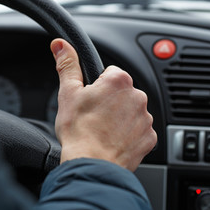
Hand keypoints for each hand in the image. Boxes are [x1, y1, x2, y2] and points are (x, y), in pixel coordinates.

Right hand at [51, 38, 156, 171]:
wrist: (92, 164)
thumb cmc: (79, 130)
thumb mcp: (68, 93)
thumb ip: (67, 65)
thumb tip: (61, 45)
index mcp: (118, 80)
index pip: (110, 74)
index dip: (97, 86)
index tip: (91, 99)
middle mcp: (137, 96)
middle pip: (122, 93)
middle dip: (110, 102)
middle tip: (94, 117)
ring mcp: (146, 118)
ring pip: (131, 111)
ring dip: (121, 117)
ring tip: (103, 130)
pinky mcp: (149, 137)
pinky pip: (139, 130)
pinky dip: (129, 134)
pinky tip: (114, 140)